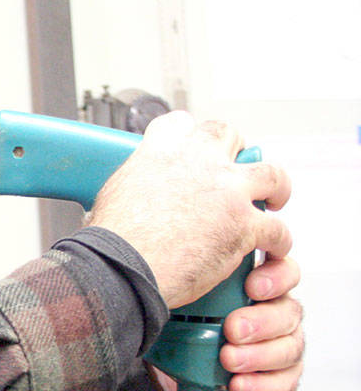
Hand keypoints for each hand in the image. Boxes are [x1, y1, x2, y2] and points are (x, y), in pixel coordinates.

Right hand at [88, 111, 291, 308]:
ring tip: (275, 197)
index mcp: (160, 152)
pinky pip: (277, 230)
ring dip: (276, 187)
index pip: (180, 123)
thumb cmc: (112, 242)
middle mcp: (198, 162)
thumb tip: (121, 201)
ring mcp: (227, 192)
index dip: (188, 133)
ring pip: (271, 174)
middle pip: (228, 135)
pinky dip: (278, 241)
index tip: (191, 144)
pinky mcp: (244, 225)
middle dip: (236, 148)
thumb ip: (130, 188)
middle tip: (235, 167)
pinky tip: (273, 248)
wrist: (122, 267)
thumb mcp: (111, 196)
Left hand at [154, 253, 303, 390]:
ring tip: (229, 360)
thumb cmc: (179, 318)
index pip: (283, 273)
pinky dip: (263, 386)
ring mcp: (276, 346)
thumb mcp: (183, 288)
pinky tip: (239, 385)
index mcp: (255, 286)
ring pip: (291, 347)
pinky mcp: (273, 378)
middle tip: (233, 329)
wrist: (167, 362)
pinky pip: (285, 383)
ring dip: (260, 355)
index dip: (275, 278)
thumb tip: (195, 242)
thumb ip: (197, 265)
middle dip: (263, 321)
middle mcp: (271, 313)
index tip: (252, 286)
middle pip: (289, 311)